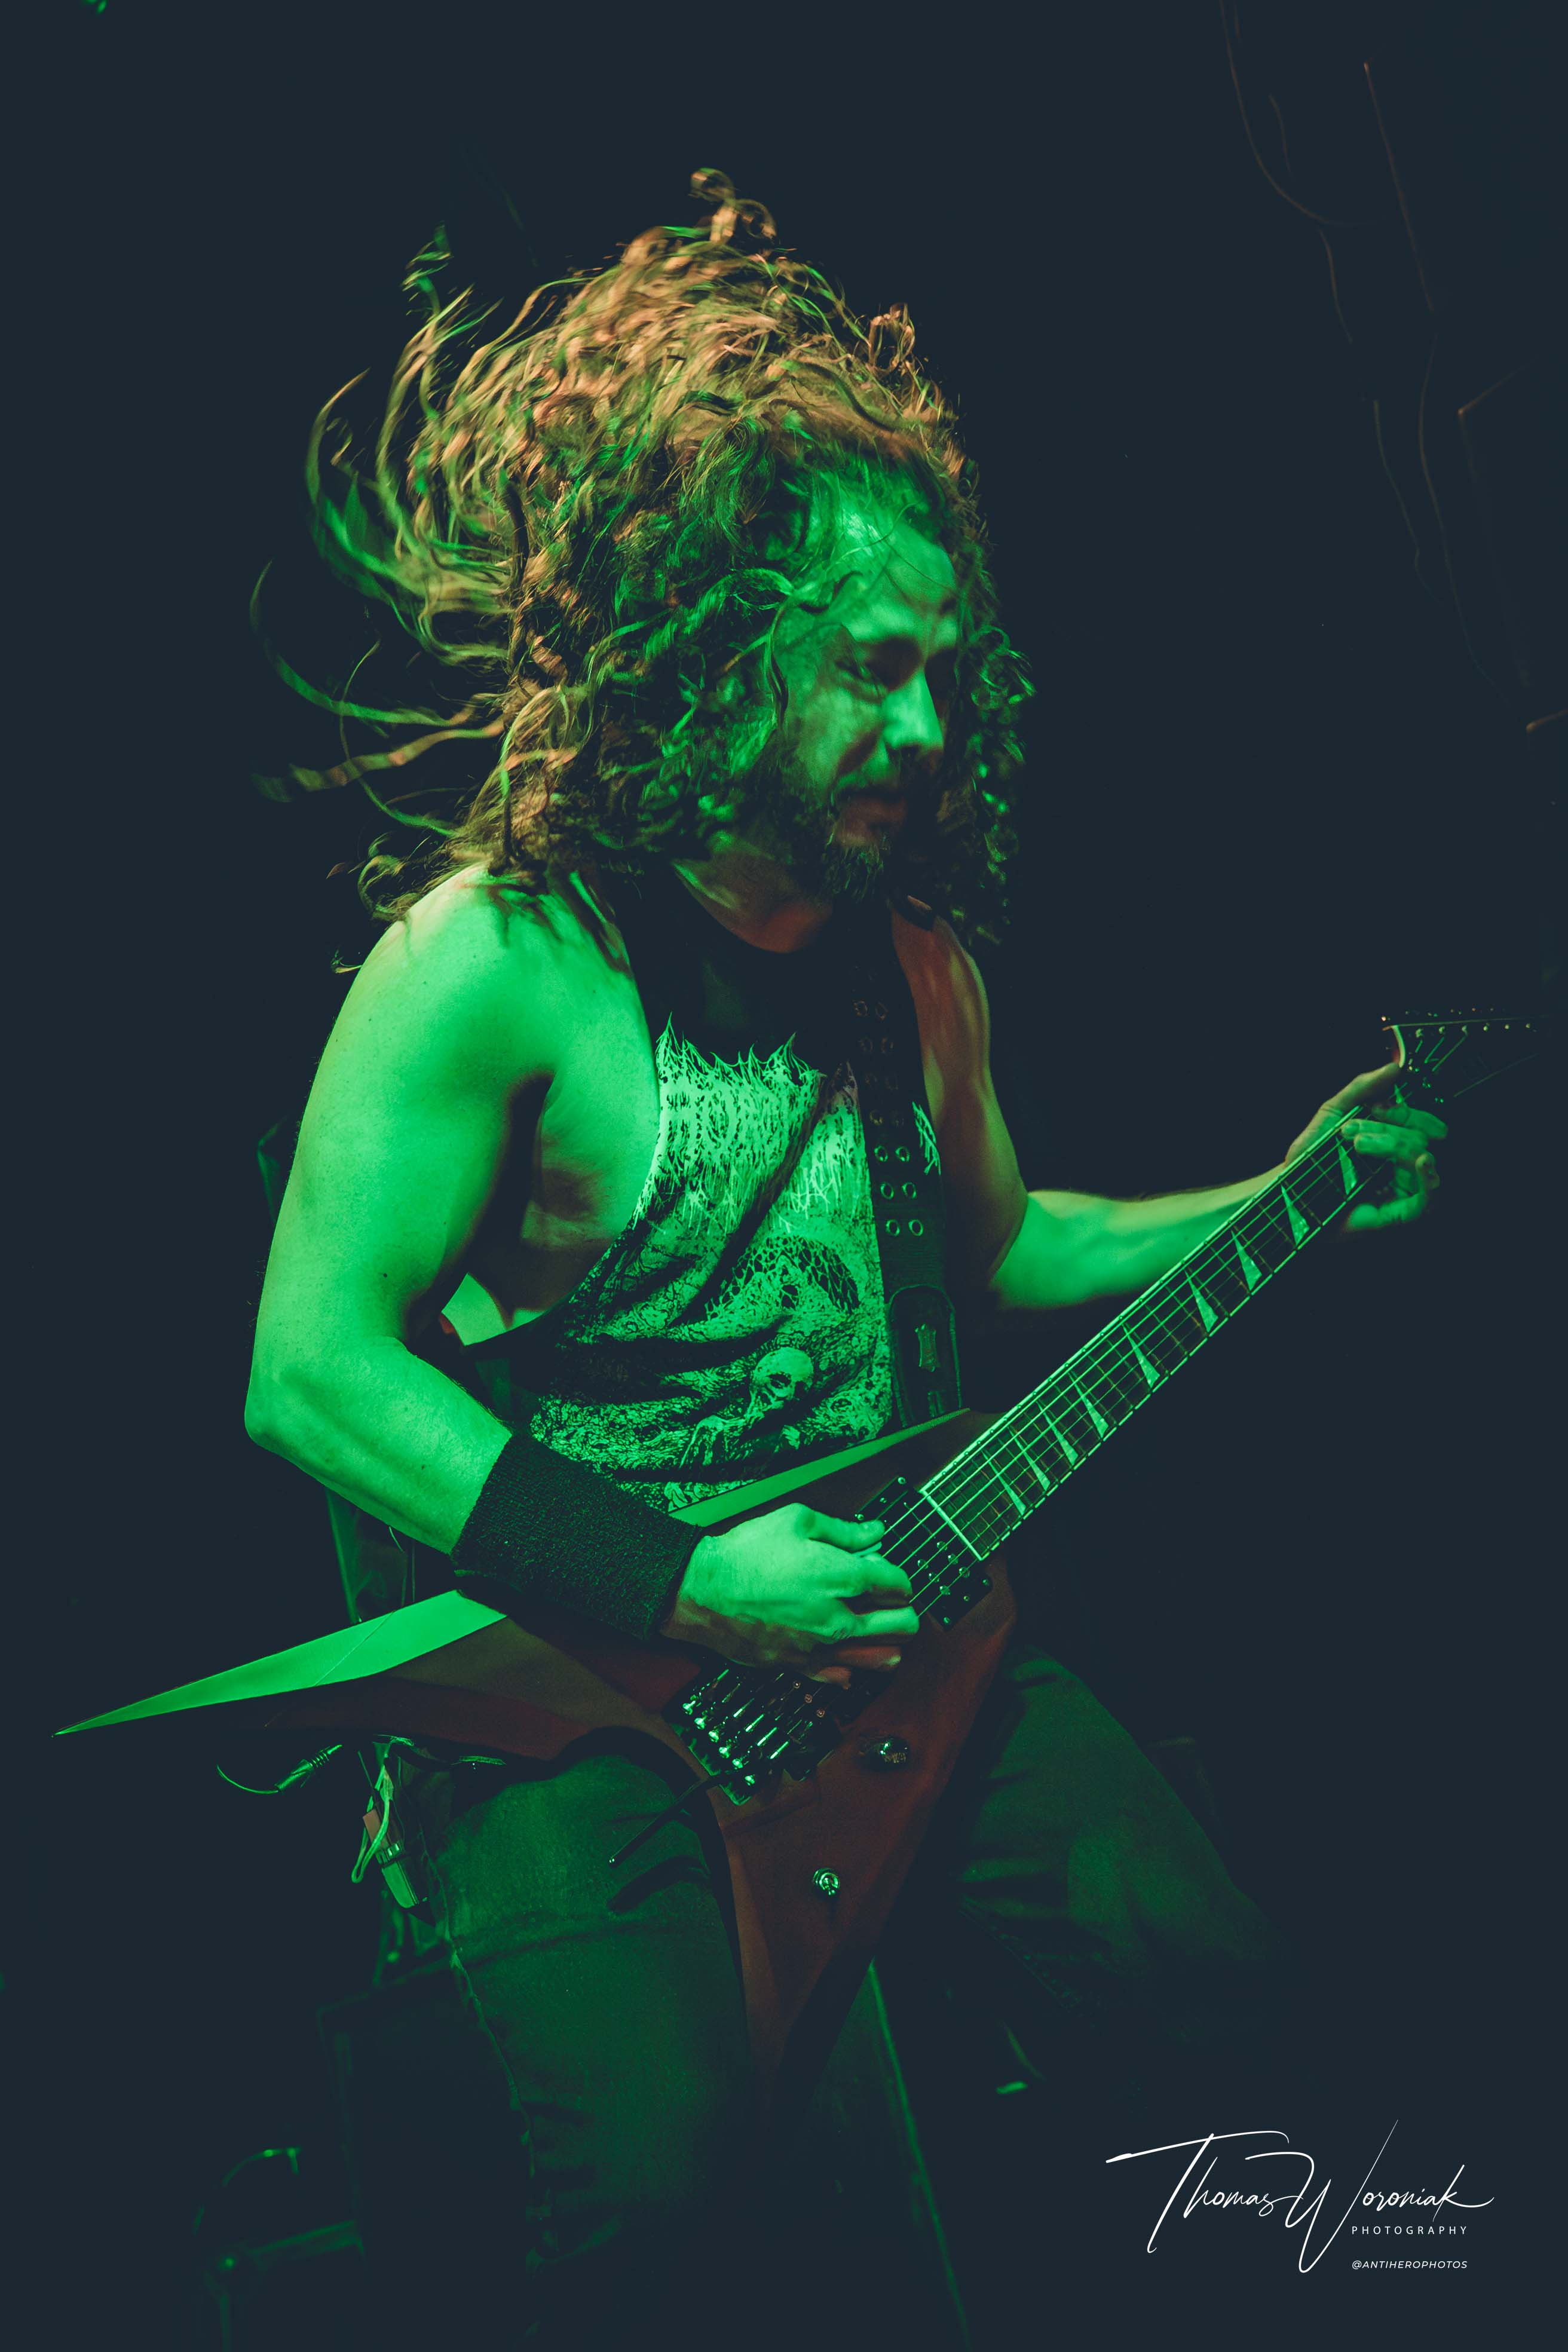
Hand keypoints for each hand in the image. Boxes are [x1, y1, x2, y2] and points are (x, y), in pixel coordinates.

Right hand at [660, 1506, 918, 1687]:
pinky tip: (846, 1654)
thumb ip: (844, 1530)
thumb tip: (876, 1532)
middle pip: (902, 1626)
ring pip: (880, 1658)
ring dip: (888, 1643)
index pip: (900, 1585)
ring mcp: (821, 1647)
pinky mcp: (800, 1665)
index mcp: (843, 1577)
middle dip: (904, 1611)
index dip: (899, 1576)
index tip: (888, 1572)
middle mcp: (839, 1618)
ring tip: (881, 1631)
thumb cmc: (745, 1554)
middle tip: (891, 1602)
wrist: (701, 1591)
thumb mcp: (796, 1521)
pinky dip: (851, 1668)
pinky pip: (842, 1677)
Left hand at [1285, 1062, 1446, 1232]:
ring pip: (1420, 1157)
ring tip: (1357, 1146)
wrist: (1290, 1190)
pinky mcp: (1399, 1211)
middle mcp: (1403, 1164)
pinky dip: (1430, 1177)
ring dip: (1392, 1145)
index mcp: (1393, 1141)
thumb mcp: (1334, 1113)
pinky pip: (1429, 1196)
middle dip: (1386, 1130)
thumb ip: (1363, 1088)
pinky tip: (1425, 1161)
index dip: (1403, 1111)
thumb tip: (1394, 1068)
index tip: (1375, 1109)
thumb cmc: (1311, 1156)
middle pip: (1420, 1137)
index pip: (1419, 1121)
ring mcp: (1403, 1188)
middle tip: (1351, 1135)